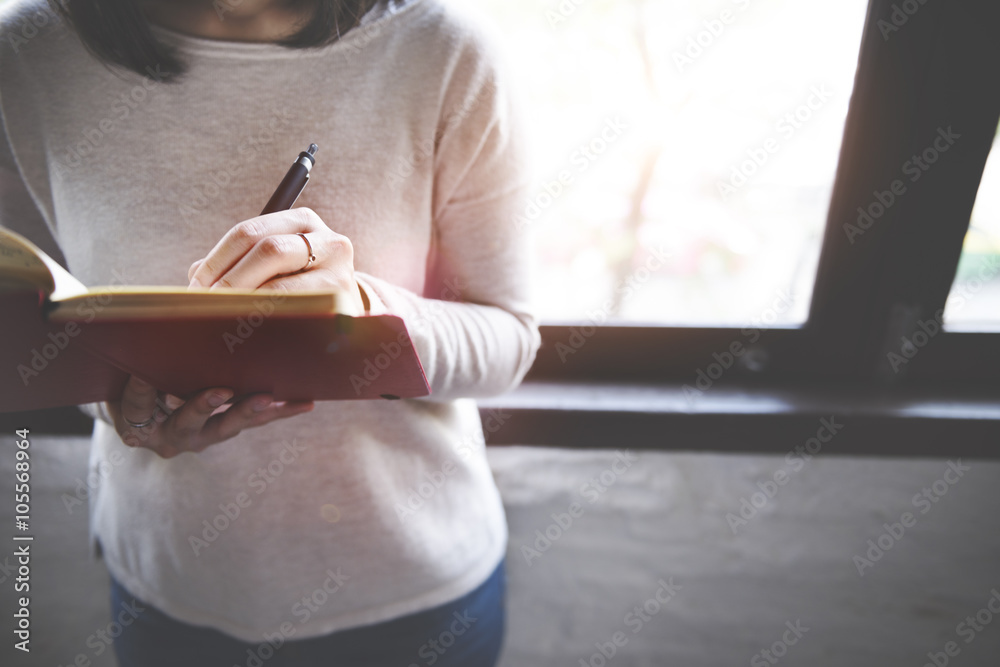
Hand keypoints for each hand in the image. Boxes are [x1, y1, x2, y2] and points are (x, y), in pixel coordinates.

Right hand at [107, 375, 313, 457]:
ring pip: (227, 425)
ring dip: (250, 411)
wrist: (147, 410)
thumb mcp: (124, 378)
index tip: (144, 375)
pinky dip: (279, 411)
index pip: (138, 408)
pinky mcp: (226, 429)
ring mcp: (201, 437)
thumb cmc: (132, 383)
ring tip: (268, 398)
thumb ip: (137, 368)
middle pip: (188, 424)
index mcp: (137, 424)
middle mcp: (171, 438)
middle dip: (204, 406)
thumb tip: (149, 342)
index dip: (142, 393)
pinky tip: (304, 403)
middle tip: (221, 391)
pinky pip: (255, 421)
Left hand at [187, 208, 364, 312]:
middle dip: (231, 280)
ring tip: (223, 317)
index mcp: (303, 221)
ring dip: (246, 302)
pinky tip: (252, 328)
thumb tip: (195, 276)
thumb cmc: (297, 287)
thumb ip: (237, 263)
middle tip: (206, 304)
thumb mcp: (273, 266)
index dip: (217, 259)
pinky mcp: (343, 300)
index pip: (250, 231)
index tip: (195, 285)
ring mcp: (340, 270)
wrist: (342, 314)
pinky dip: (269, 318)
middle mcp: (328, 239)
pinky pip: (298, 308)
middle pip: (268, 250)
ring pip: (284, 282)